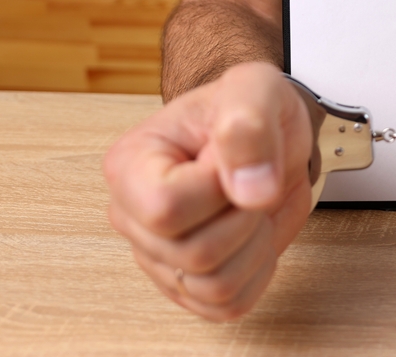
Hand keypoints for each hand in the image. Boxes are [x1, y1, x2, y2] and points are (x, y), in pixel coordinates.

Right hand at [103, 62, 314, 320]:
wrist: (265, 136)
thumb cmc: (249, 110)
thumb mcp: (256, 90)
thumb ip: (249, 126)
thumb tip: (251, 190)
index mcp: (130, 164)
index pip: (165, 208)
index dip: (218, 190)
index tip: (231, 160)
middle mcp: (133, 215)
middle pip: (195, 253)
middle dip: (244, 217)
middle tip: (248, 181)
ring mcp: (159, 256)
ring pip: (215, 286)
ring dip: (254, 245)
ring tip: (251, 206)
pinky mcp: (188, 286)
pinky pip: (229, 304)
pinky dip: (257, 271)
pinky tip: (253, 234)